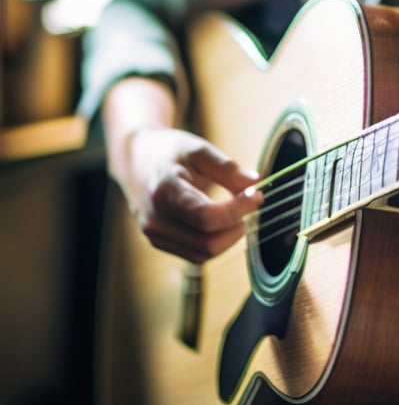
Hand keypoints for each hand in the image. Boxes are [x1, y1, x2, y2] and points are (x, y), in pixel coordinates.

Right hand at [114, 126, 261, 263]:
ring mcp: (154, 235)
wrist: (134, 160)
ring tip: (235, 210)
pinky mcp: (159, 242)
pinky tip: (221, 220)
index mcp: (164, 192)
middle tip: (248, 204)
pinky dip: (215, 242)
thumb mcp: (197, 149)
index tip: (257, 195)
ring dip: (228, 238)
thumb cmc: (167, 151)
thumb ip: (226, 167)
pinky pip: (195, 255)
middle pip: (207, 244)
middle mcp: (155, 220)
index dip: (238, 210)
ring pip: (203, 254)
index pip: (206, 217)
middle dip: (235, 228)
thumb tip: (255, 182)